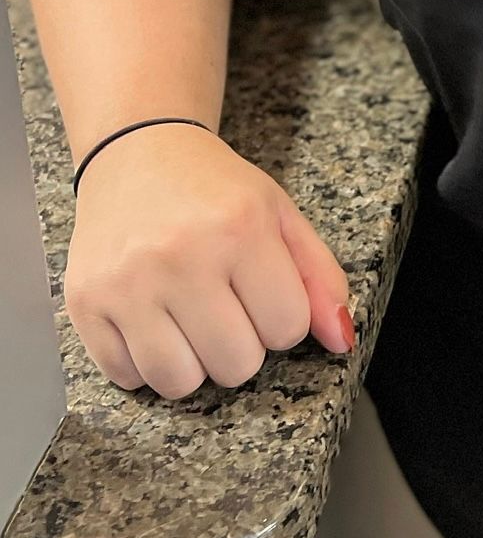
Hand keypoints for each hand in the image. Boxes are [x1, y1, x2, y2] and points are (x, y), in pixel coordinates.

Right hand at [63, 124, 354, 398]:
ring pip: (180, 383)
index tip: (263, 291)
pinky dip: (145, 363)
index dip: (282, 316)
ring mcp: (127, 283)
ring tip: (190, 317)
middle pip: (237, 365)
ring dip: (194, 362)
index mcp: (240, 227)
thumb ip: (321, 277)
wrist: (137, 153)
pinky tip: (152, 319)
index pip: (288, 327)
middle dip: (242, 344)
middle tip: (227, 304)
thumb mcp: (280, 214)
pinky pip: (127, 378)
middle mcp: (180, 256)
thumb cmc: (214, 189)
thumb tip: (341, 340)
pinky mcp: (86, 303)